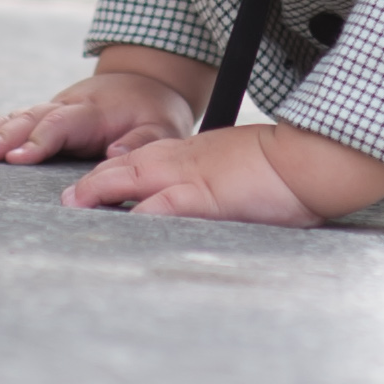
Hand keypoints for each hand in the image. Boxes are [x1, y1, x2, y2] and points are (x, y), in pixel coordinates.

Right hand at [0, 58, 201, 164]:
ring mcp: (49, 109)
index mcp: (94, 112)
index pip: (62, 125)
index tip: (16, 158)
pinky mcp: (40, 117)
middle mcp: (65, 106)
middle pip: (27, 120)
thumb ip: (142, 141)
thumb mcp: (163, 129)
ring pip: (10, 118)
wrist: (146, 83)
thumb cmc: (154, 114)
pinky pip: (6, 122)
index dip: (39, 141)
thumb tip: (115, 153)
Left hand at [61, 119, 383, 222]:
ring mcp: (192, 176)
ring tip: (74, 208)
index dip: (120, 172)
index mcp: (199, 155)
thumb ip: (230, 188)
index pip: (149, 160)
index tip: (99, 186)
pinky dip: (133, 217)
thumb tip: (230, 204)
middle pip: (128, 166)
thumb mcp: (251, 174)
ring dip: (99, 192)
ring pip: (130, 179)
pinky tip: (115, 229)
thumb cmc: (292, 166)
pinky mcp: (203, 196)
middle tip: (70, 198)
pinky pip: (158, 207)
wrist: (312, 156)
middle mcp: (187, 160)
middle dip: (95, 182)